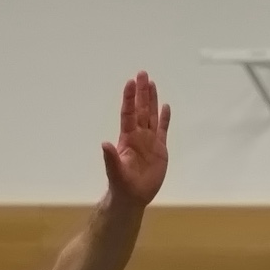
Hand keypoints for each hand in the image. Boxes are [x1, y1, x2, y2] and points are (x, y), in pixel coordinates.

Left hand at [102, 71, 170, 207]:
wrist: (133, 196)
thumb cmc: (122, 185)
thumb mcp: (115, 172)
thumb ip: (111, 159)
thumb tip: (104, 144)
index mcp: (128, 138)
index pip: (129, 114)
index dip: (130, 98)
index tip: (131, 82)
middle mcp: (138, 135)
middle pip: (141, 109)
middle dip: (142, 92)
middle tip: (142, 73)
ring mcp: (149, 141)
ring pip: (151, 115)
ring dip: (152, 100)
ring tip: (152, 83)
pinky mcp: (160, 149)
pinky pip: (162, 129)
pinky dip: (164, 118)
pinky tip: (165, 106)